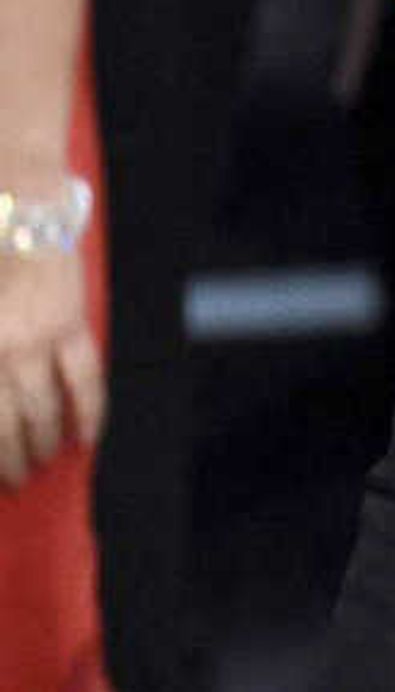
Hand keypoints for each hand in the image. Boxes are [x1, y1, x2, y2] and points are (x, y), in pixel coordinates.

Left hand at [0, 217, 101, 484]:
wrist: (17, 212)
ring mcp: (37, 342)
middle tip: (14, 479)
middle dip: (10, 458)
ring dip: (44, 443)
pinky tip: (86, 437)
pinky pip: (85, 382)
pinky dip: (88, 414)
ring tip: (44, 461)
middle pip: (6, 423)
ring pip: (44, 409)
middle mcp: (0, 353)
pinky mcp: (70, 328)